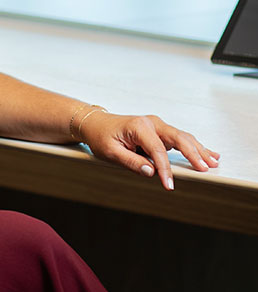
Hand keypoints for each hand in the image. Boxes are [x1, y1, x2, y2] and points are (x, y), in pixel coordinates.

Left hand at [78, 111, 219, 190]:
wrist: (96, 123)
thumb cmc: (101, 136)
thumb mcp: (110, 152)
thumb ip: (130, 161)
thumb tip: (151, 172)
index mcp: (138, 127)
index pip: (157, 150)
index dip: (165, 169)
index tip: (169, 185)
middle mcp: (151, 123)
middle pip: (178, 138)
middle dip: (193, 154)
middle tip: (205, 169)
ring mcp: (156, 125)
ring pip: (182, 137)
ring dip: (198, 150)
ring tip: (213, 163)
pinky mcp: (159, 131)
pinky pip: (179, 138)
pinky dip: (194, 146)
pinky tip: (209, 153)